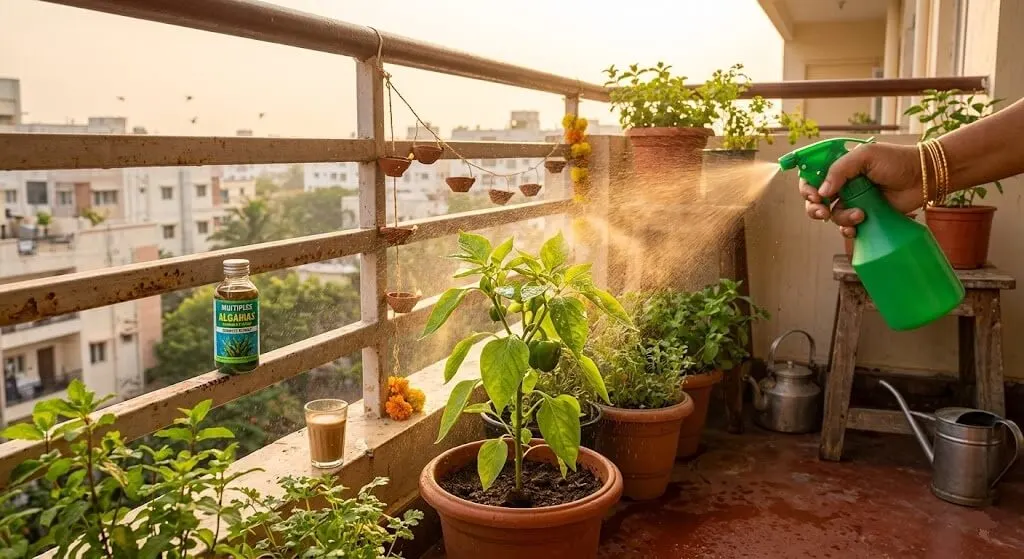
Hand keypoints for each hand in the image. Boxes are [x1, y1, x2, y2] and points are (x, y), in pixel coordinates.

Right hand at [800, 142, 923, 237]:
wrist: (924, 177)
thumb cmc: (896, 160)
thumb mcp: (865, 156)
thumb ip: (840, 170)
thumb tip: (822, 192)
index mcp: (840, 168)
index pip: (812, 178)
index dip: (807, 188)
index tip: (815, 196)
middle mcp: (843, 186)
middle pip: (816, 201)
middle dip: (815, 208)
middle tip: (823, 211)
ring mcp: (854, 202)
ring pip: (833, 216)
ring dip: (840, 218)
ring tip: (859, 215)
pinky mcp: (866, 217)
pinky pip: (847, 227)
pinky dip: (848, 230)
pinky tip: (856, 227)